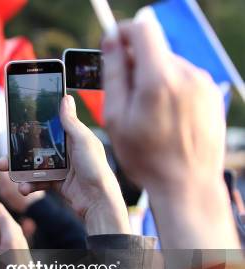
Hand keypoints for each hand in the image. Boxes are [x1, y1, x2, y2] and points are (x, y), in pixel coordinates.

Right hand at [0, 96, 129, 235]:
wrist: (98, 202)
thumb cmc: (96, 169)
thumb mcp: (83, 141)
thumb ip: (71, 122)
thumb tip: (65, 98)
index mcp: (73, 138)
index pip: (49, 127)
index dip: (33, 126)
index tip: (16, 126)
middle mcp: (65, 151)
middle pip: (36, 148)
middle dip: (18, 154)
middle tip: (4, 158)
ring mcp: (60, 168)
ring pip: (34, 166)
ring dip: (20, 172)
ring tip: (11, 176)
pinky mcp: (56, 183)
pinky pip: (38, 181)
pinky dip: (29, 185)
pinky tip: (25, 188)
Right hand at [102, 18, 238, 248]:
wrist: (187, 184)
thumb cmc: (147, 157)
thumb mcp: (117, 117)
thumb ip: (114, 74)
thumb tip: (111, 42)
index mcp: (159, 79)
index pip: (142, 29)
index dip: (123, 33)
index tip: (112, 47)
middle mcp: (186, 74)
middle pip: (155, 49)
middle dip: (136, 64)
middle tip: (124, 95)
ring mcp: (203, 83)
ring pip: (169, 65)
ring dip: (153, 78)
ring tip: (147, 113)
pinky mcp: (211, 94)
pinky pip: (184, 79)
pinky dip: (170, 89)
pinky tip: (164, 117)